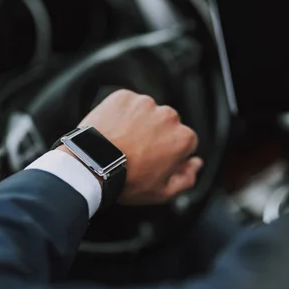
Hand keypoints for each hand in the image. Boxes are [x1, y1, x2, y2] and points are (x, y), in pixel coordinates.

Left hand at [66, 89, 202, 204]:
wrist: (91, 165)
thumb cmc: (127, 181)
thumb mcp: (163, 192)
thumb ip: (187, 177)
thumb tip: (197, 164)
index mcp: (183, 137)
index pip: (185, 142)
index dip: (170, 154)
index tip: (155, 161)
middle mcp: (168, 115)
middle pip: (166, 124)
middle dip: (156, 135)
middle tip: (136, 152)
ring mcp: (145, 103)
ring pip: (146, 113)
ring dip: (139, 123)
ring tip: (122, 143)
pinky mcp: (124, 96)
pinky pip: (127, 104)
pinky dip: (121, 114)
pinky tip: (113, 132)